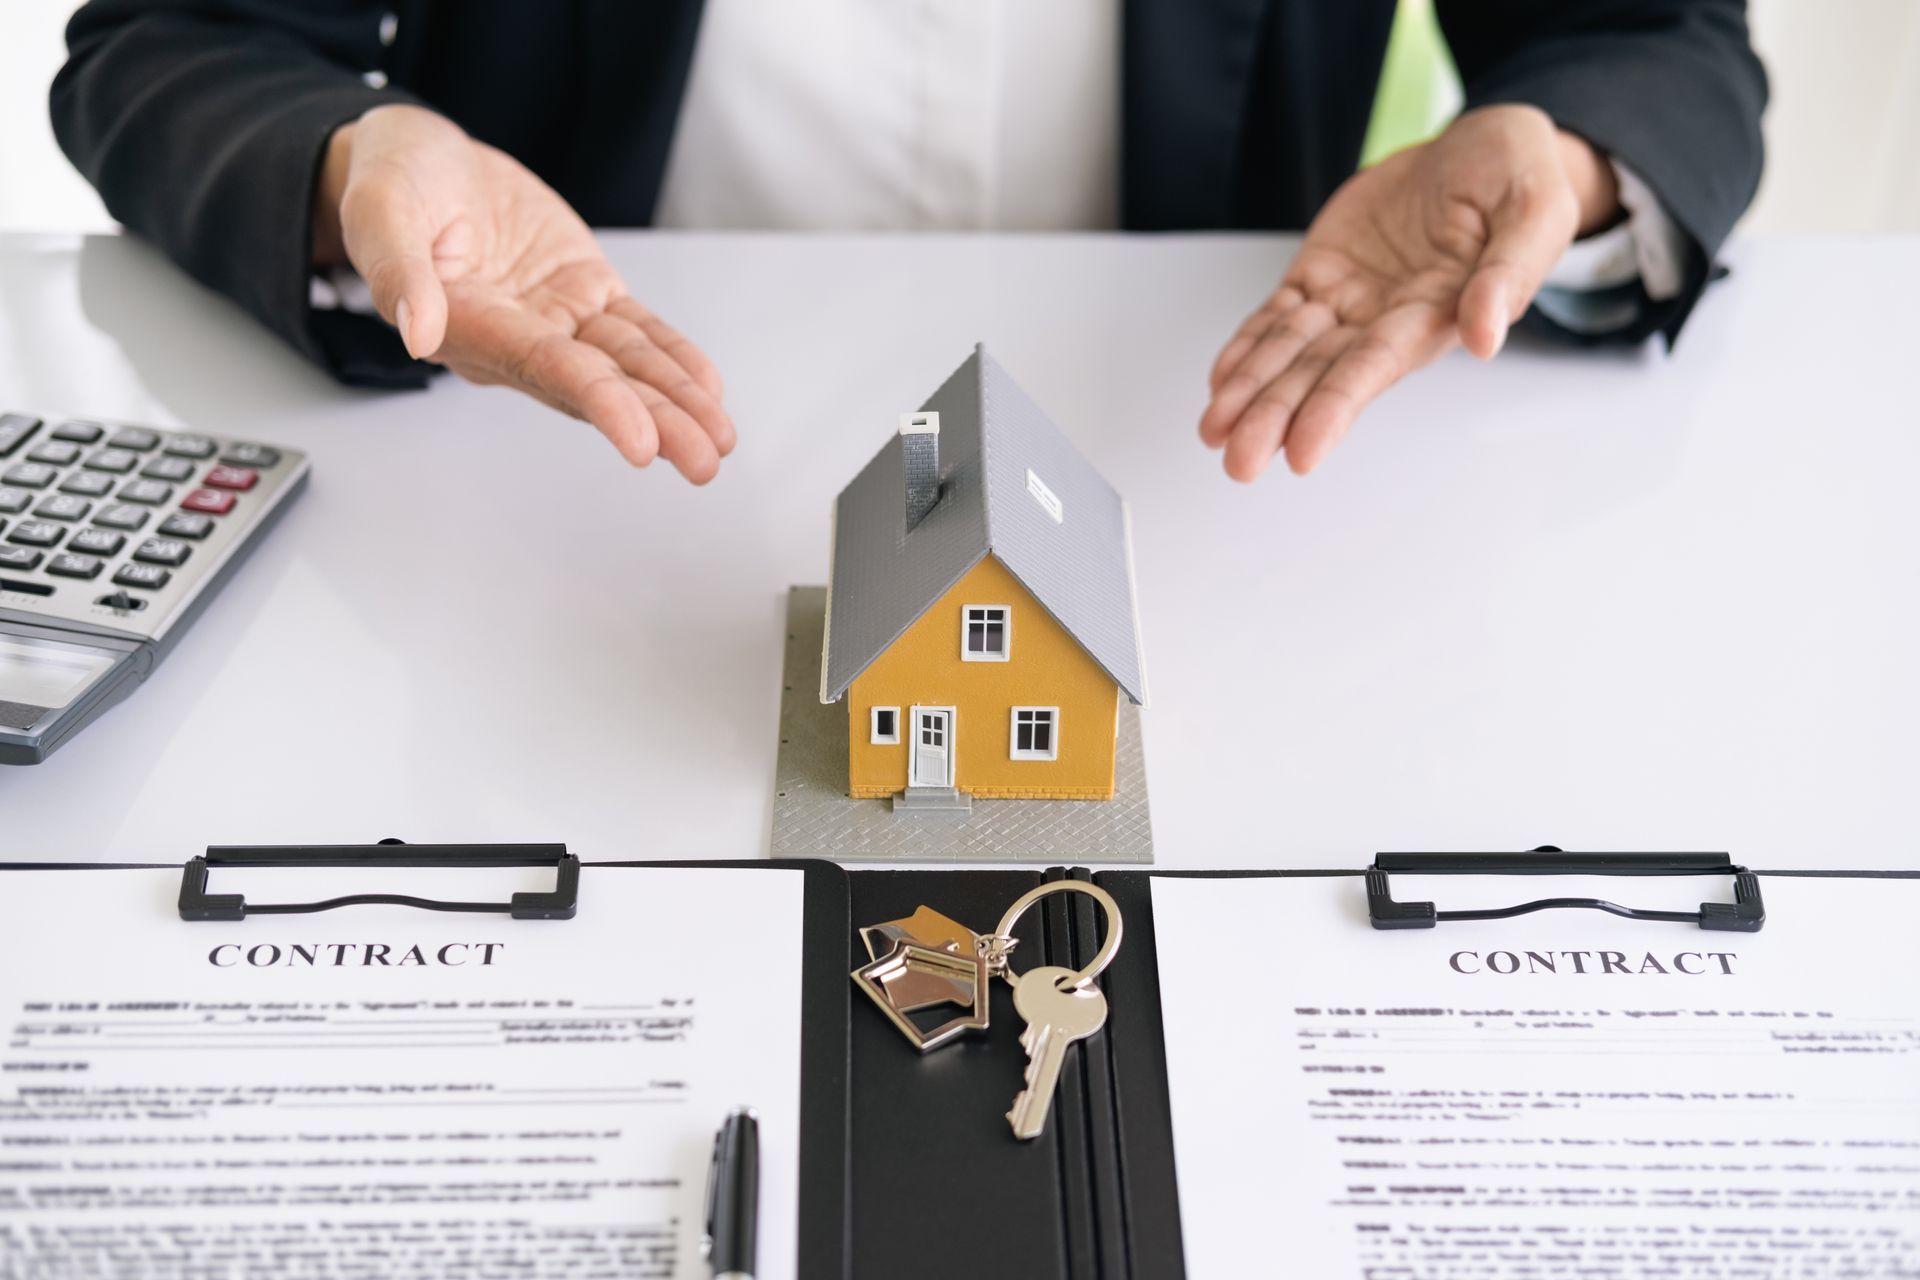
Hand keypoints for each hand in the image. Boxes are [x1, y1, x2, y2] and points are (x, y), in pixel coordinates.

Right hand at [312, 104, 732, 481]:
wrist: (420, 158)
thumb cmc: (392, 182)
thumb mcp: (378, 208)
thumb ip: (395, 269)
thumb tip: (417, 332)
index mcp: (465, 326)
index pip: (542, 367)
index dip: (597, 402)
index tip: (641, 443)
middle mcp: (514, 338)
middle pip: (594, 386)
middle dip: (654, 423)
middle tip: (702, 461)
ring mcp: (554, 319)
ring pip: (624, 367)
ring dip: (674, 403)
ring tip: (718, 439)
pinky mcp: (583, 295)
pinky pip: (636, 333)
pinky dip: (673, 358)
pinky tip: (707, 390)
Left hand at [1199, 105, 1620, 479]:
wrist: (1482, 145)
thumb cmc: (1518, 176)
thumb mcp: (1536, 208)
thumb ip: (1509, 272)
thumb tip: (1485, 337)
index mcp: (1439, 311)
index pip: (1376, 367)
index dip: (1335, 407)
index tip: (1301, 451)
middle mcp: (1387, 318)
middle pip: (1322, 373)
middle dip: (1277, 416)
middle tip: (1239, 462)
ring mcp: (1350, 298)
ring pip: (1290, 352)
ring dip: (1251, 392)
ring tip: (1213, 430)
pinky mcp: (1322, 273)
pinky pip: (1276, 317)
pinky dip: (1247, 347)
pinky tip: (1221, 382)